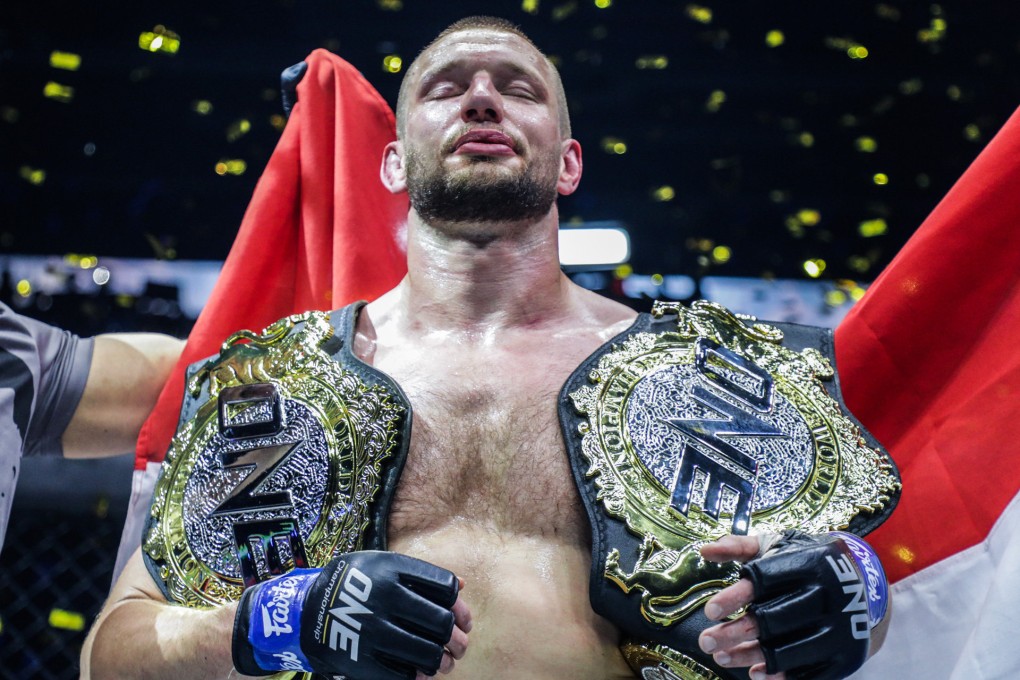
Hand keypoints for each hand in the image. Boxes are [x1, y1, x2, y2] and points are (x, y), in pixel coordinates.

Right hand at [232, 550, 470, 678]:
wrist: (305, 611)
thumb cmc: (353, 584)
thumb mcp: (381, 564)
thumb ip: (420, 574)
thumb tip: (462, 586)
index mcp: (392, 570)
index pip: (444, 589)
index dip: (459, 607)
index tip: (461, 618)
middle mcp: (384, 599)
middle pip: (441, 623)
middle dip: (457, 638)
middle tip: (460, 645)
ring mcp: (373, 631)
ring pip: (428, 653)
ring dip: (445, 661)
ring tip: (447, 662)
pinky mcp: (363, 660)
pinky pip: (405, 675)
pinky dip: (421, 677)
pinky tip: (423, 673)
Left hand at [698, 531, 884, 679]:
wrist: (862, 584)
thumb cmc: (806, 562)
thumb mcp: (777, 545)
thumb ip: (740, 545)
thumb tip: (704, 549)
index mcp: (809, 564)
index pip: (765, 581)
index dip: (735, 597)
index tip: (710, 611)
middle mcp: (827, 596)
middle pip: (773, 621)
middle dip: (734, 633)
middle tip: (706, 641)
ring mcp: (840, 629)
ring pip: (787, 651)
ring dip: (749, 656)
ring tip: (721, 657)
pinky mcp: (845, 654)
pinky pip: (810, 672)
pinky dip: (779, 676)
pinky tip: (755, 674)